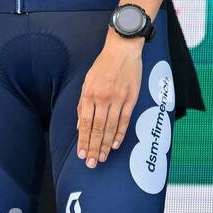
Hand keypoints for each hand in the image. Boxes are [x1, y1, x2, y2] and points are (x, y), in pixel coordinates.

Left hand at [76, 31, 143, 168]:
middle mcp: (102, 97)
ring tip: (102, 158)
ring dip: (106, 145)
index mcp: (89, 93)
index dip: (84, 140)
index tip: (82, 154)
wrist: (122, 48)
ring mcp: (118, 98)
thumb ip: (83, 104)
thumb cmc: (103, 65)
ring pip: (111, 127)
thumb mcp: (87, 82)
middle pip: (98, 128)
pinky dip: (120, 133)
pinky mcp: (131, 97)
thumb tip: (81, 126)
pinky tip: (115, 144)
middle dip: (94, 148)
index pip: (86, 123)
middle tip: (91, 163)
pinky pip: (125, 120)